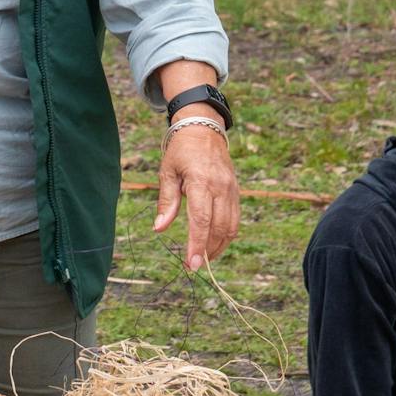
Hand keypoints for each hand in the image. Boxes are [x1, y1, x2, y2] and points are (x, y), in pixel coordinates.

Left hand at [153, 118, 239, 271]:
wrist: (204, 129)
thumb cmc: (181, 151)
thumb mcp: (167, 172)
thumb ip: (167, 202)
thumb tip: (159, 229)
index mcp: (201, 181)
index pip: (201, 220)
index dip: (197, 244)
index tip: (191, 263)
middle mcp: (220, 187)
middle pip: (218, 227)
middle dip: (207, 251)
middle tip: (194, 266)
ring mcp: (231, 189)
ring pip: (230, 226)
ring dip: (219, 246)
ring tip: (204, 258)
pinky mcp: (236, 191)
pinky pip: (235, 219)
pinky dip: (226, 235)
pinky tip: (215, 243)